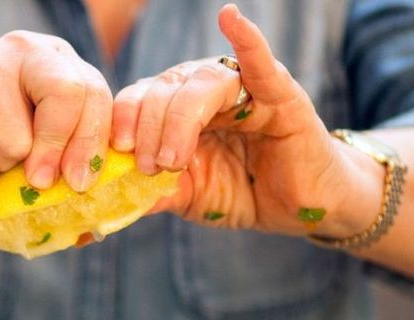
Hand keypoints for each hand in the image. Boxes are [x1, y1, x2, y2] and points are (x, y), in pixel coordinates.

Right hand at [0, 31, 113, 192]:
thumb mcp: (35, 140)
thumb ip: (67, 165)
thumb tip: (90, 234)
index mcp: (56, 58)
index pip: (92, 93)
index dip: (92, 142)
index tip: (82, 181)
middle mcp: (25, 49)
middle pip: (65, 97)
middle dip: (56, 151)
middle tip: (41, 182)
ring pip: (17, 142)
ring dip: (3, 168)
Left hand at [113, 4, 379, 237]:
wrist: (300, 207)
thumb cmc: (243, 191)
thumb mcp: (190, 196)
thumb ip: (157, 193)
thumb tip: (113, 197)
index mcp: (179, 108)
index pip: (142, 97)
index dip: (124, 117)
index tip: (118, 149)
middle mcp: (207, 91)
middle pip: (166, 88)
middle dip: (149, 127)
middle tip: (149, 166)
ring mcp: (246, 89)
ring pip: (202, 84)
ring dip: (179, 120)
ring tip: (172, 160)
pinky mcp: (283, 97)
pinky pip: (262, 65)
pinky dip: (247, 40)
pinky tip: (230, 18)